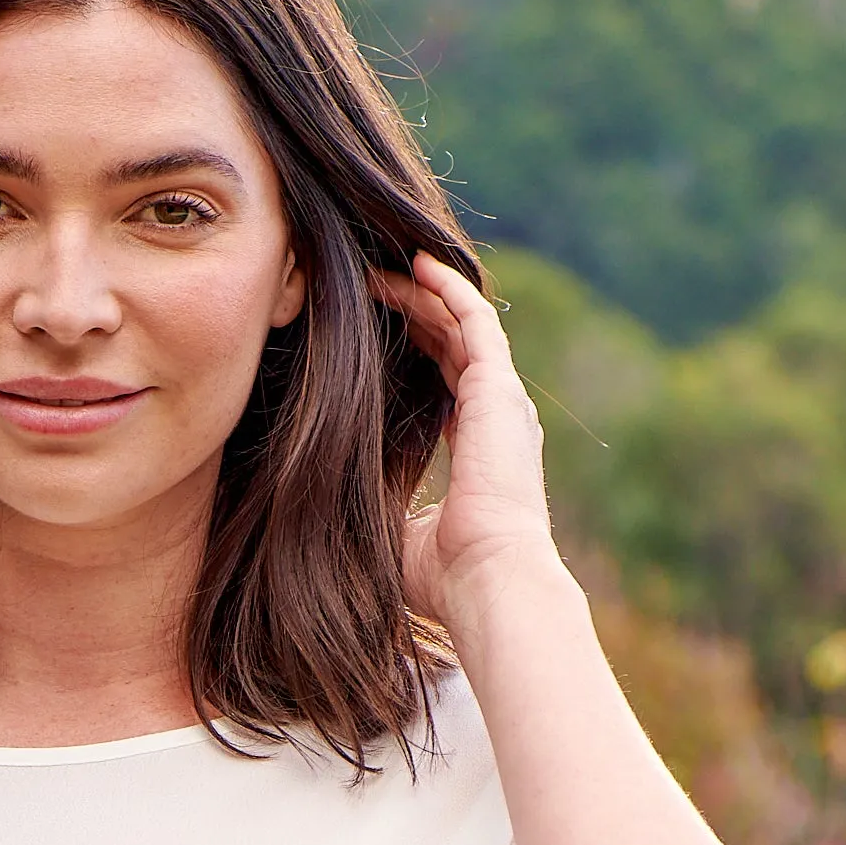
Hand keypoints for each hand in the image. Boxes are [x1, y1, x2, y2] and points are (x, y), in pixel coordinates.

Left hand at [370, 253, 558, 630]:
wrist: (487, 579)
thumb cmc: (446, 576)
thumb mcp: (402, 534)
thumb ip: (386, 506)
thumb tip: (343, 505)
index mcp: (481, 450)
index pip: (448, 382)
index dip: (417, 350)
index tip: (374, 331)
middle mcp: (498, 419)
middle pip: (454, 346)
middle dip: (415, 313)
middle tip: (370, 288)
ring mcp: (502, 401)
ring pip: (463, 326)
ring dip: (425, 294)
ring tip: (384, 269)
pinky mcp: (499, 389)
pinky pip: (475, 320)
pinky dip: (449, 290)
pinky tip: (418, 266)